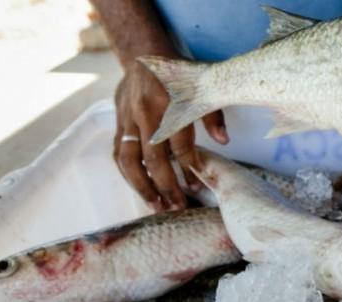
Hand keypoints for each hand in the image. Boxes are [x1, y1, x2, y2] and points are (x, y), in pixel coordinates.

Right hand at [113, 61, 228, 210]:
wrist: (143, 53)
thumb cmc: (179, 73)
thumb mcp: (203, 88)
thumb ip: (213, 116)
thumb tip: (224, 141)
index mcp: (168, 103)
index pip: (178, 144)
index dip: (188, 167)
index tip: (196, 185)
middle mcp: (145, 114)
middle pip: (153, 158)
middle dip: (165, 185)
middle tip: (176, 207)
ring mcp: (127, 119)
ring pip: (128, 160)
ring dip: (141, 186)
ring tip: (155, 205)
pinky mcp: (117, 122)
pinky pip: (117, 153)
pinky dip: (127, 174)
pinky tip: (139, 189)